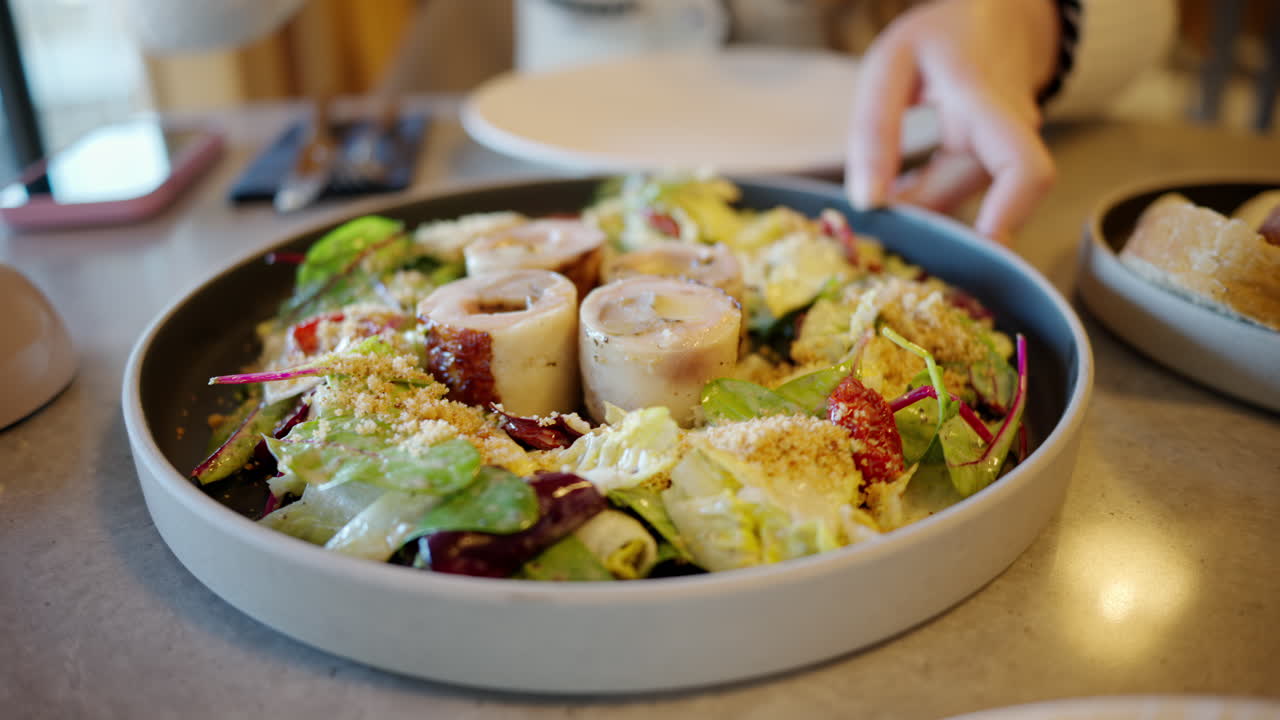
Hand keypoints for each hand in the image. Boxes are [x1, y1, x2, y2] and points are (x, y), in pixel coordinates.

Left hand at [845, 0, 1060, 244]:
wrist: (995, 20)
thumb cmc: (941, 39)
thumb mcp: (890, 66)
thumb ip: (874, 130)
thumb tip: (868, 202)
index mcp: (988, 104)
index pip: (1024, 169)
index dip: (1007, 216)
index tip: (972, 247)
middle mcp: (1010, 136)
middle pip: (966, 199)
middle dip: (919, 221)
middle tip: (871, 227)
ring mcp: (1007, 154)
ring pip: (958, 203)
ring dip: (917, 212)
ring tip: (879, 200)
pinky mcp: (995, 167)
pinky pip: (957, 197)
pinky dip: (925, 204)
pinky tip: (896, 194)